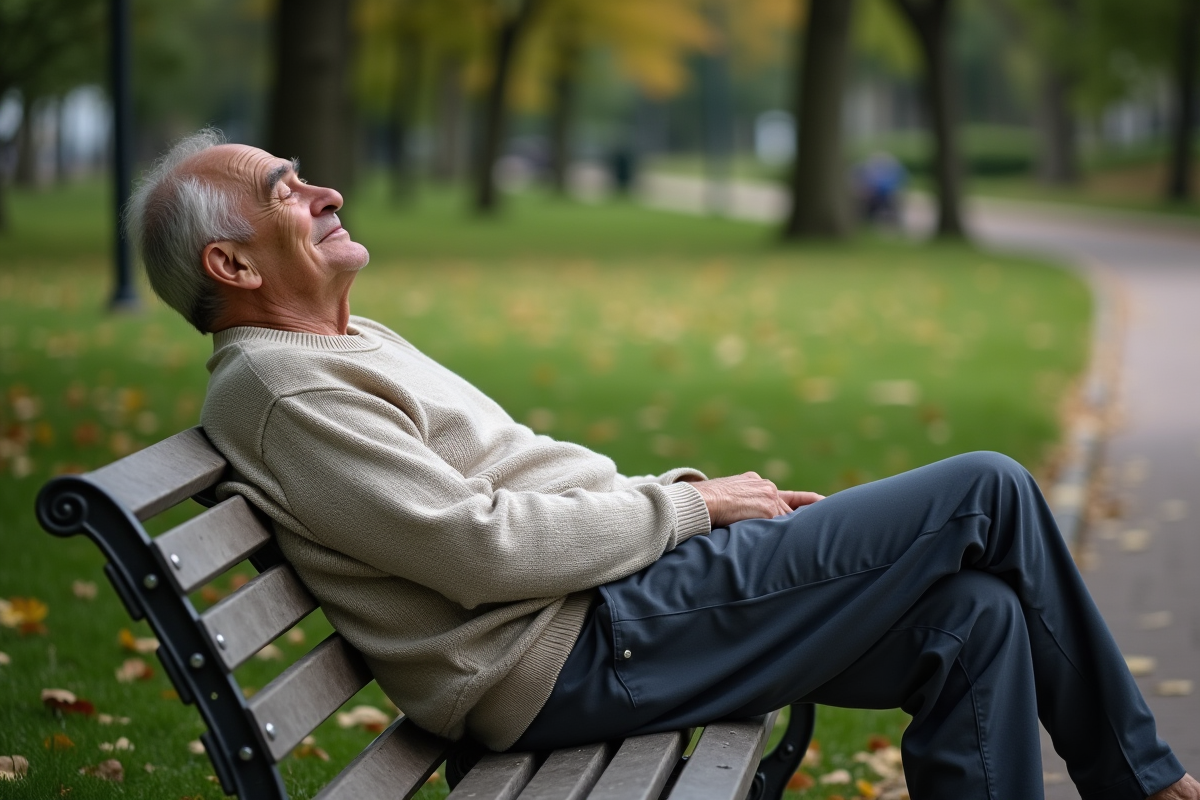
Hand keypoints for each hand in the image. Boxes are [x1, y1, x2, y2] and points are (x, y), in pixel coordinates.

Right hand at [689, 472, 823, 527]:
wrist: (701, 500)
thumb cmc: (704, 502)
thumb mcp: (724, 497)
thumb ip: (738, 503)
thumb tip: (733, 516)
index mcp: (754, 481)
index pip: (783, 494)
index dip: (806, 500)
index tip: (823, 501)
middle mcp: (765, 486)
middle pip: (790, 507)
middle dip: (810, 514)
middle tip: (836, 518)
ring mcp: (769, 497)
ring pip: (789, 517)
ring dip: (800, 529)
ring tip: (822, 538)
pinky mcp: (769, 510)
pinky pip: (784, 526)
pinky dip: (790, 536)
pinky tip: (804, 546)